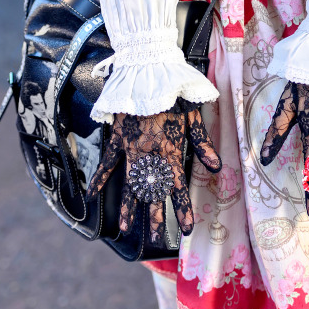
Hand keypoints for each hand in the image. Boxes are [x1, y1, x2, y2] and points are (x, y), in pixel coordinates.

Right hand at [85, 97, 221, 239]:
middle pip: (153, 191)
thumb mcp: (194, 116)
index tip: (187, 229)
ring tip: (128, 228)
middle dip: (157, 215)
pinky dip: (98, 178)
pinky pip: (106, 162)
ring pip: (130, 183)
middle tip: (159, 237)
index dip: (182, 209)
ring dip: (130, 206)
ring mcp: (131, 148)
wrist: (149, 71)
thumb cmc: (175, 92)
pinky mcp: (117, 138)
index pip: (177, 186)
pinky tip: (92, 196)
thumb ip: (202, 142)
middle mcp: (150, 154)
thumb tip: (216, 167)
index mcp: (170, 150)